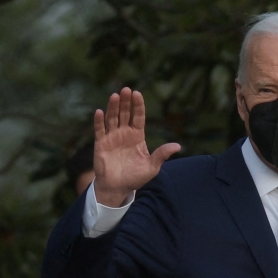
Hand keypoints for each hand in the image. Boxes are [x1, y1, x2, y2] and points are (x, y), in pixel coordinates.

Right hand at [93, 87, 180, 206]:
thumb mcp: (152, 167)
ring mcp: (112, 137)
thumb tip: (178, 146)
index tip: (137, 94)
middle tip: (126, 90)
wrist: (118, 188)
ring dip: (113, 107)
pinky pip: (99, 131)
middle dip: (126, 102)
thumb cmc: (135, 178)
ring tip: (115, 96)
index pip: (138, 117)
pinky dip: (99, 121)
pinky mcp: (101, 144)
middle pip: (125, 114)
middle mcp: (124, 133)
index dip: (138, 106)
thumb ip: (161, 155)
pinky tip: (100, 112)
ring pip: (112, 119)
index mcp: (137, 136)